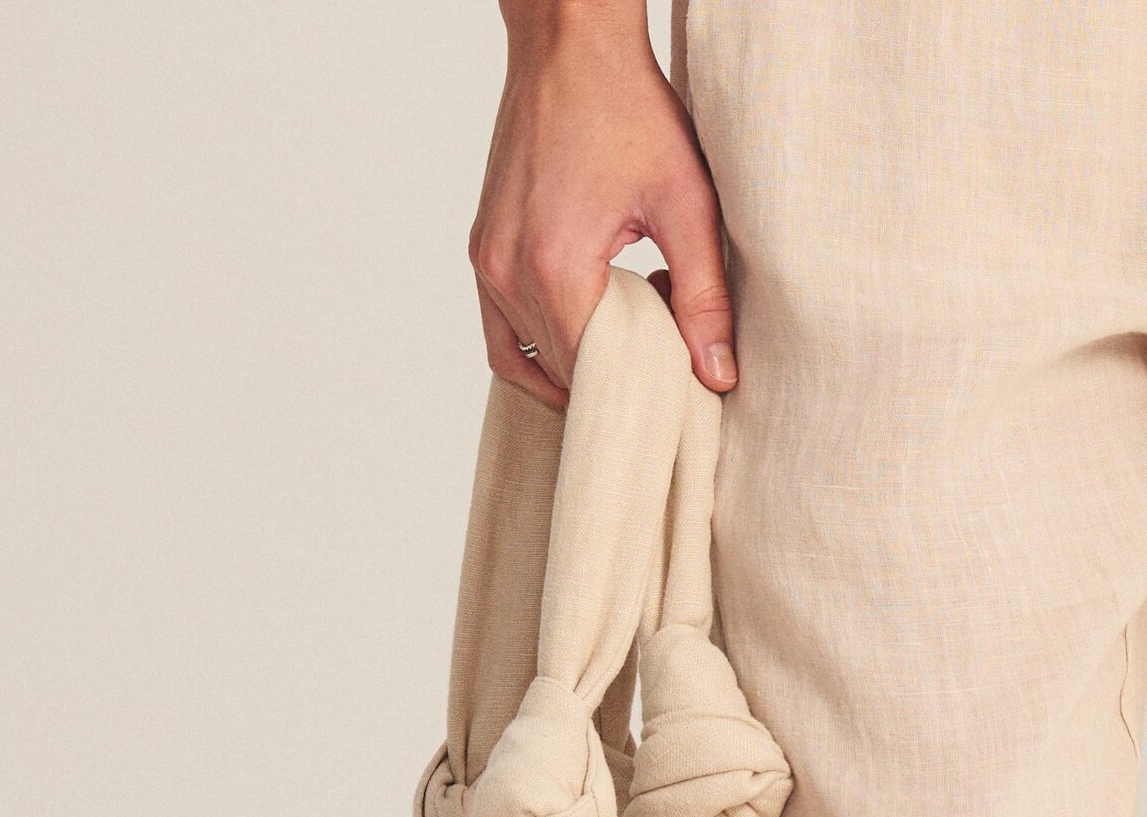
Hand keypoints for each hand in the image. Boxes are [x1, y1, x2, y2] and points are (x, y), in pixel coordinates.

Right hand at [469, 0, 734, 408]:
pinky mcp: (482, 252)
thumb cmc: (627, 107)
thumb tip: (717, 375)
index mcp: (553, 267)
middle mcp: (506, 274)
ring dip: (578, 361)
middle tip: (663, 344)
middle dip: (613, 375)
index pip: (591, 375)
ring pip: (527, 359)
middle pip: (560, 372)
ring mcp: (487, 265)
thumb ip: (703, 297)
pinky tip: (584, 330)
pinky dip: (539, 348)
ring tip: (629, 326)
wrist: (569, 44)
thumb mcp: (685, 203)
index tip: (676, 384)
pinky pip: (501, 333)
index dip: (637, 389)